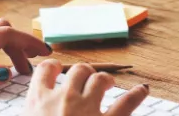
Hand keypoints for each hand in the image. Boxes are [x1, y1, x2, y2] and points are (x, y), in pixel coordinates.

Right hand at [25, 60, 149, 115]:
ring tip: (109, 83)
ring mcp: (87, 108)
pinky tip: (142, 91)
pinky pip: (127, 102)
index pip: (45, 71)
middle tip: (87, 80)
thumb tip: (36, 115)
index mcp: (38, 103)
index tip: (57, 68)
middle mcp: (64, 99)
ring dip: (105, 79)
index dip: (52, 67)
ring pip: (99, 79)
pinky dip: (137, 95)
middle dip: (84, 73)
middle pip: (77, 71)